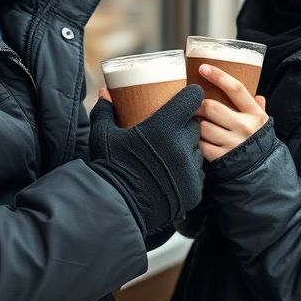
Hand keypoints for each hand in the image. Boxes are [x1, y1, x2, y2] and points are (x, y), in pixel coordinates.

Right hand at [89, 84, 203, 236]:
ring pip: (196, 151)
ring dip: (187, 150)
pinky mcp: (193, 190)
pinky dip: (187, 173)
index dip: (191, 96)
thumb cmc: (109, 167)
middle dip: (185, 127)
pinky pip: (196, 174)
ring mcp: (190, 170)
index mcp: (164, 127)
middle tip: (169, 132)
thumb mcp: (103, 135)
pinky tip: (172, 175)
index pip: (192, 100)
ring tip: (168, 156)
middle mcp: (182, 146)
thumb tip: (104, 93)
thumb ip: (106, 111)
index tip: (187, 97)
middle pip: (194, 127)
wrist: (115, 207)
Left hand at [197, 64, 267, 162]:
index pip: (236, 89)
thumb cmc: (256, 141)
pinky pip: (200, 144)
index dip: (218, 76)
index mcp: (255, 114)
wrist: (261, 171)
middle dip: (197, 105)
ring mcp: (232, 143)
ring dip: (194, 124)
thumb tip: (259, 96)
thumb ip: (258, 108)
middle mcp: (245, 127)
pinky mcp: (221, 157)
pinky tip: (196, 139)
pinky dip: (195, 140)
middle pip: (211, 107)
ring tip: (194, 123)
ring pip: (202, 126)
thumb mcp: (261, 123)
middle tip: (191, 105)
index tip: (203, 67)